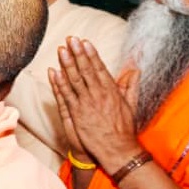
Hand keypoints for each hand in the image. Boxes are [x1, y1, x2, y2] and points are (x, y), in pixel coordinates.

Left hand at [49, 37, 142, 173]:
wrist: (118, 149)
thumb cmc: (124, 129)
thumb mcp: (131, 104)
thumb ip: (130, 85)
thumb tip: (134, 70)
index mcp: (111, 91)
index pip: (99, 68)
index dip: (91, 54)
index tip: (85, 42)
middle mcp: (99, 95)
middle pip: (86, 70)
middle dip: (78, 53)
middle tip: (70, 39)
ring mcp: (87, 104)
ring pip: (75, 80)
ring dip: (67, 63)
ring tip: (61, 49)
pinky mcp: (77, 114)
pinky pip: (66, 96)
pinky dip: (60, 83)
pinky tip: (54, 72)